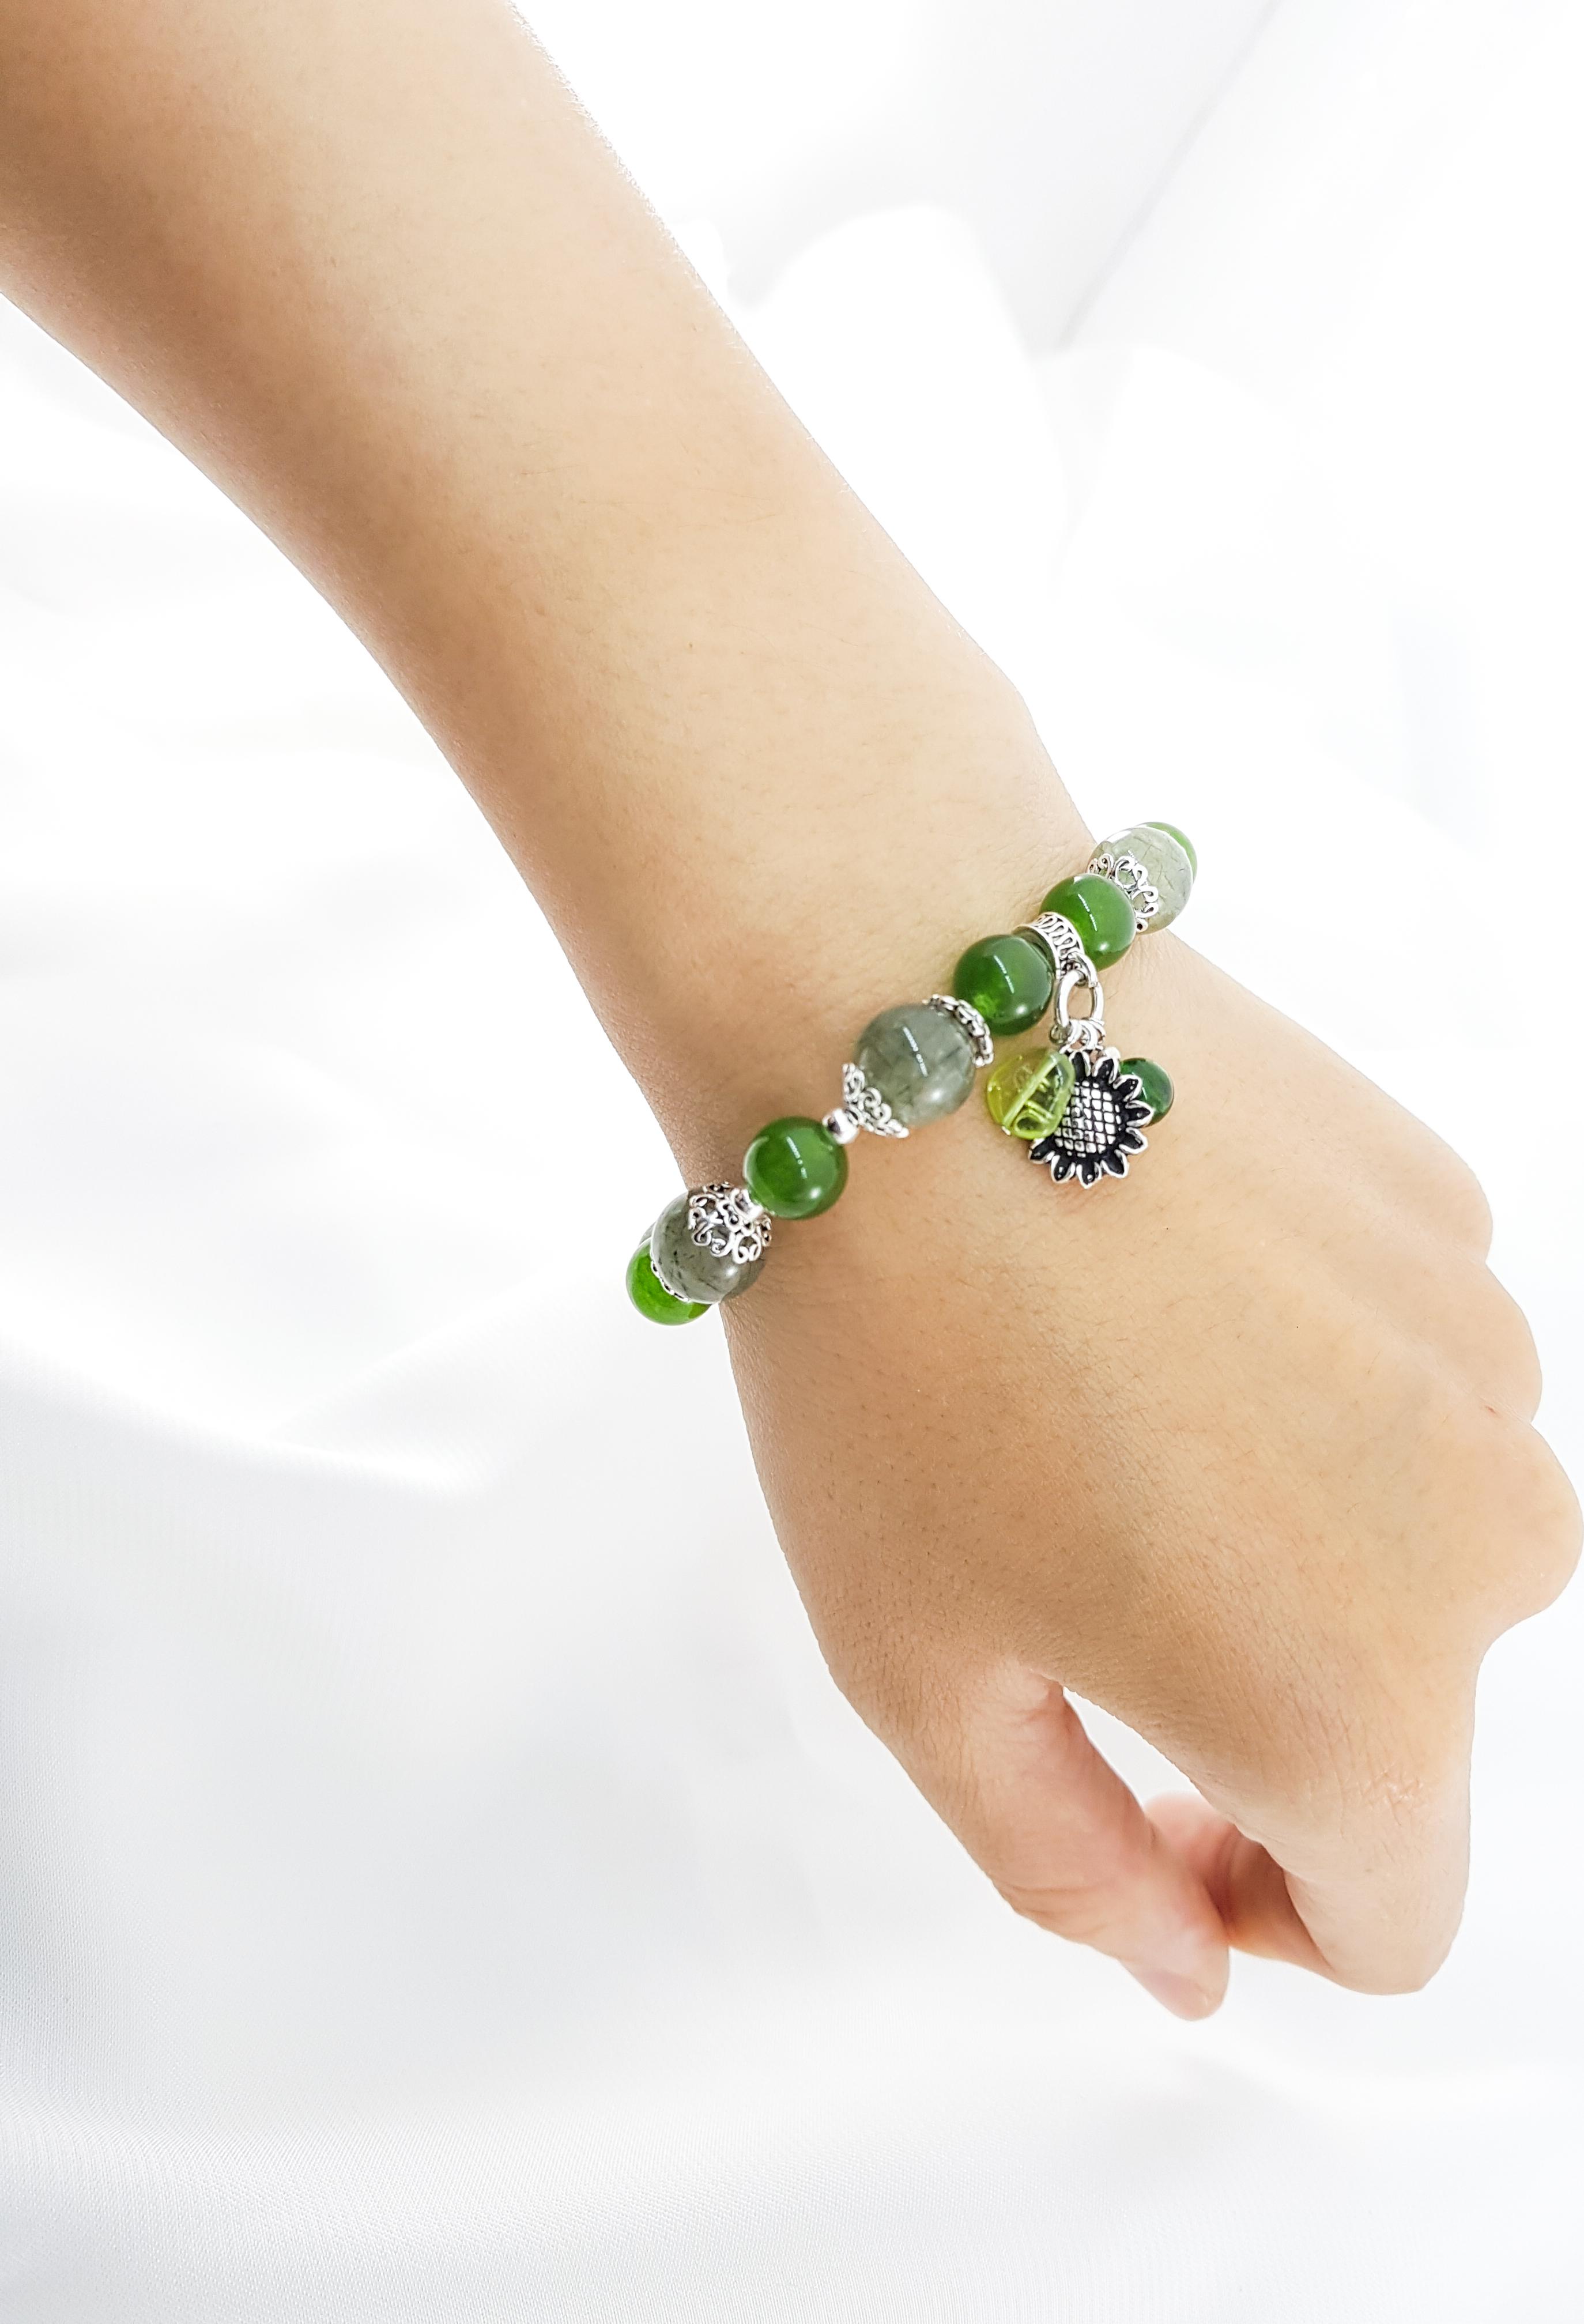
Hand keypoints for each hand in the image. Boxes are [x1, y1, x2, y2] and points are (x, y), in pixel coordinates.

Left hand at [723, 935, 1579, 2014]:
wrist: (912, 1029)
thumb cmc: (883, 1370)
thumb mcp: (924, 1680)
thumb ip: (1076, 1872)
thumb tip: (1194, 1963)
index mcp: (1359, 1702)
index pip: (1392, 1923)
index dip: (1257, 1903)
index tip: (1142, 1807)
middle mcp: (1488, 1543)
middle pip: (1401, 1715)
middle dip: (1258, 1698)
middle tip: (1069, 1569)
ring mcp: (1491, 1361)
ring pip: (1408, 1528)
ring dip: (1285, 1519)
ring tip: (1104, 1402)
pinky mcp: (1455, 1217)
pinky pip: (1400, 1369)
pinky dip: (1301, 1373)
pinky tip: (1160, 1286)